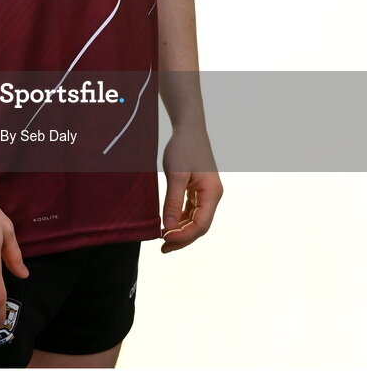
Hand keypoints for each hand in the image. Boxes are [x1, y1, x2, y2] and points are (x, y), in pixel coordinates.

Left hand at [160, 125, 222, 253]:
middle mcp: (212, 196)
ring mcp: (206, 193)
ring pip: (195, 219)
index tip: (164, 239)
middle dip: (182, 238)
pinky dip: (180, 219)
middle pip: (200, 226)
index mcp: (212, 193)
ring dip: (181, 230)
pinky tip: (168, 224)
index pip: (201, 224)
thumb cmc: (183, 147)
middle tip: (162, 247)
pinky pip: (191, 210)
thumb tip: (169, 227)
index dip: (183, 236)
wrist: (188, 127)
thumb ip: (173, 201)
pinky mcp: (198, 189)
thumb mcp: (176, 174)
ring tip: (162, 239)